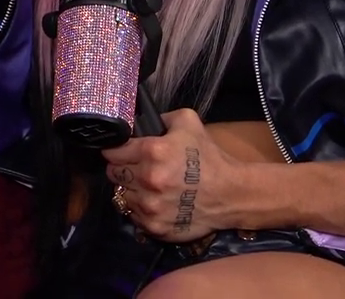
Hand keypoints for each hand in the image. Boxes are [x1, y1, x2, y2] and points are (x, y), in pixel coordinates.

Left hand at [101, 109, 258, 242]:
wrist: (232, 194)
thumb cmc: (210, 158)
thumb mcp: (188, 122)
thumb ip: (160, 117)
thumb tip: (136, 120)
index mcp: (152, 151)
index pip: (112, 151)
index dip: (117, 150)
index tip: (123, 152)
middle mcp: (147, 179)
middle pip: (113, 173)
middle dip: (122, 168)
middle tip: (137, 168)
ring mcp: (149, 205)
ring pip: (120, 194)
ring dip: (130, 189)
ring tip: (147, 186)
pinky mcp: (154, 226)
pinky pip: (132, 214)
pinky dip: (139, 209)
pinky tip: (155, 202)